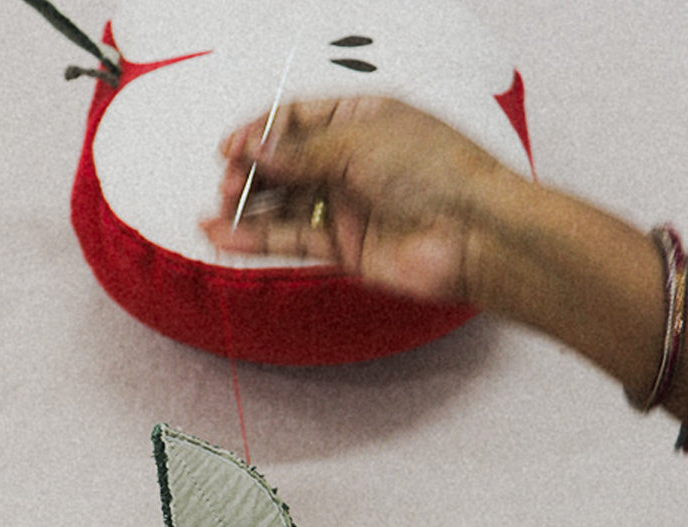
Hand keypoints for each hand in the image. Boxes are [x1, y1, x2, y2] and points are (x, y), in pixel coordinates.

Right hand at [200, 96, 505, 301]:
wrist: (472, 234)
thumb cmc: (439, 173)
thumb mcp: (359, 141)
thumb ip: (301, 151)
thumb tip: (257, 147)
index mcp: (360, 119)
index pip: (294, 120)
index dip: (259, 132)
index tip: (231, 149)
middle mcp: (350, 161)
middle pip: (283, 164)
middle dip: (250, 172)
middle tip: (229, 184)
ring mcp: (346, 205)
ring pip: (283, 205)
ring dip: (245, 210)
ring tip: (214, 215)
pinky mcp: (343, 247)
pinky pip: (291, 239)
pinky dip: (257, 239)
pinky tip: (225, 238)